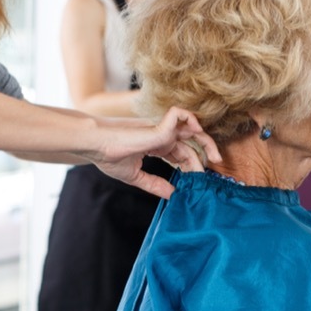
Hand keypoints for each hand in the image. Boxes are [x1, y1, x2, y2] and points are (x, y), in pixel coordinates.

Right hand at [93, 107, 220, 198]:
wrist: (95, 146)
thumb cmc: (108, 157)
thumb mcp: (136, 176)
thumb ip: (154, 184)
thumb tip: (172, 195)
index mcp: (156, 145)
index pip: (181, 153)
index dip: (191, 166)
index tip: (197, 180)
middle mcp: (161, 135)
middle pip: (190, 141)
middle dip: (204, 155)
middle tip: (214, 168)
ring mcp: (160, 129)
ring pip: (191, 127)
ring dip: (206, 140)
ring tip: (215, 157)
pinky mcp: (157, 126)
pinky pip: (179, 115)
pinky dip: (190, 120)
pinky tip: (196, 134)